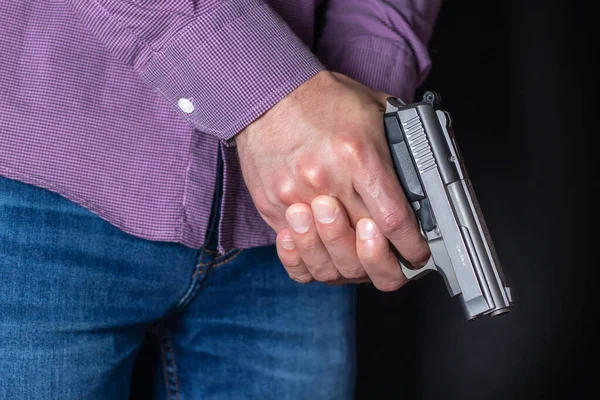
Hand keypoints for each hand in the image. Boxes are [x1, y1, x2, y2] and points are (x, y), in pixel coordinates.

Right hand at [235, 71, 429, 290]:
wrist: (268, 94)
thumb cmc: (323, 101)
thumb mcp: (376, 109)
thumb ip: (402, 144)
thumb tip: (424, 178)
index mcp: (358, 156)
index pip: (394, 220)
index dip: (412, 246)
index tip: (417, 250)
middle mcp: (326, 180)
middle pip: (361, 249)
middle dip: (384, 263)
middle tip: (390, 256)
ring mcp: (295, 197)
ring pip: (327, 258)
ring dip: (347, 263)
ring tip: (356, 251)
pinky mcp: (272, 206)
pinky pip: (294, 251)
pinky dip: (311, 259)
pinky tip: (322, 252)